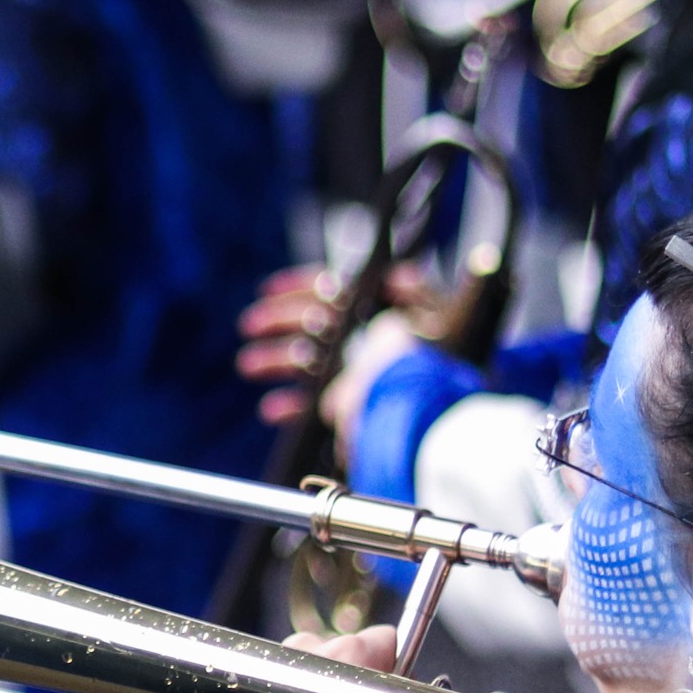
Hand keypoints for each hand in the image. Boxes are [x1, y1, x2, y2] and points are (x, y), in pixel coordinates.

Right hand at [236, 263, 427, 429]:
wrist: (443, 416)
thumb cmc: (444, 363)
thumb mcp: (440, 318)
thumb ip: (419, 293)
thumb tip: (393, 276)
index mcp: (376, 312)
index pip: (333, 290)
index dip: (300, 286)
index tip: (269, 290)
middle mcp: (359, 340)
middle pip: (311, 324)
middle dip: (278, 321)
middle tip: (250, 325)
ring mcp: (351, 374)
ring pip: (305, 362)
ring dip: (275, 360)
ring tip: (248, 365)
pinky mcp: (348, 408)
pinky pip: (312, 406)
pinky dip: (290, 407)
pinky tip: (271, 409)